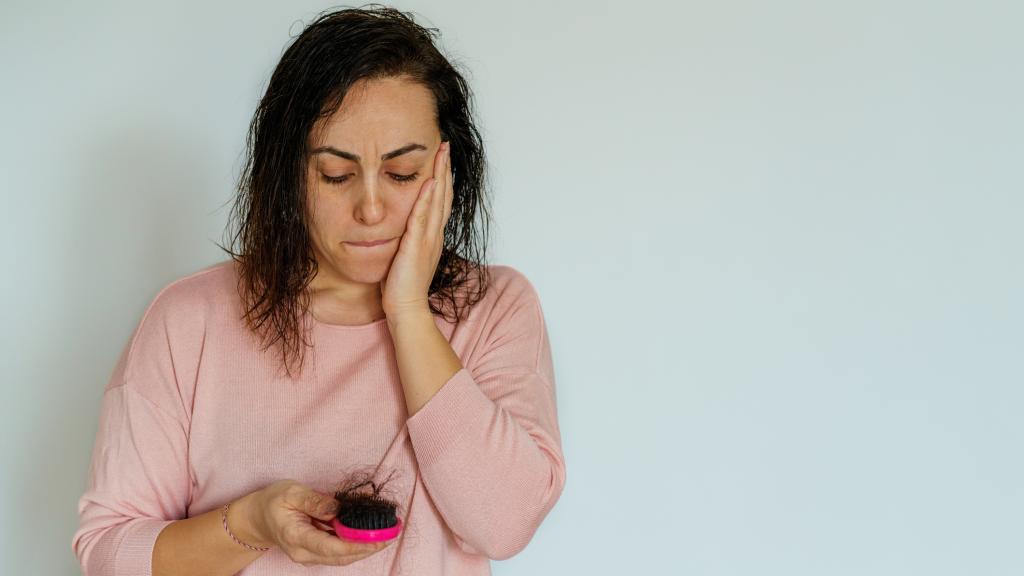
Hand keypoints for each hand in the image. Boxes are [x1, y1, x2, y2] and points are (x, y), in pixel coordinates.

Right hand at [248, 479, 392, 566]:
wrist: (257, 518)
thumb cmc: (273, 501)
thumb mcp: (291, 492)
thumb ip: (315, 501)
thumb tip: (338, 508)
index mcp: (296, 537)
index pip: (331, 546)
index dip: (356, 544)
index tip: (377, 539)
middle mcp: (303, 553)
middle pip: (341, 556)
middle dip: (367, 548)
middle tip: (391, 535)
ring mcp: (309, 556)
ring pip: (342, 558)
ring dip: (364, 548)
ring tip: (386, 535)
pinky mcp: (314, 553)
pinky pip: (338, 553)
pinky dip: (355, 546)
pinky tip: (369, 535)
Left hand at [380, 140, 452, 317]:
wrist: (406, 309)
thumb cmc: (403, 286)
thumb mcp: (407, 256)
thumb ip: (409, 239)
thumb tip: (403, 227)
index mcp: (432, 236)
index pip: (440, 200)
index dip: (442, 178)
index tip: (441, 158)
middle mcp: (434, 234)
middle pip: (444, 195)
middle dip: (444, 168)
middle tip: (445, 145)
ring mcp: (428, 239)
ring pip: (437, 201)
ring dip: (440, 176)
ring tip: (441, 154)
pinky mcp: (417, 246)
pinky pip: (422, 218)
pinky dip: (427, 199)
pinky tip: (429, 182)